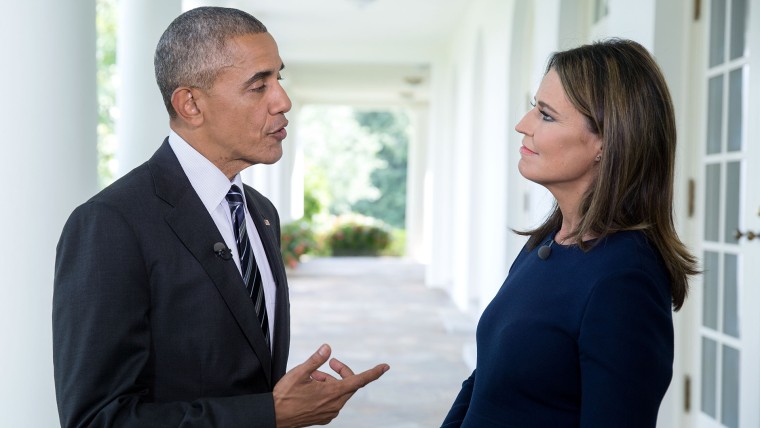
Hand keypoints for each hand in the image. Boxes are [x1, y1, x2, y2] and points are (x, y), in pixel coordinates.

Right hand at [272, 344, 389, 427]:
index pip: (359, 380)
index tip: (385, 367)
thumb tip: (328, 348)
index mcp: (333, 393)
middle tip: (330, 363)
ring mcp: (330, 413)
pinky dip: (326, 392)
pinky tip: (311, 389)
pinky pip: (332, 401)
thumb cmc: (285, 395)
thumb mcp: (299, 372)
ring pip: (339, 392)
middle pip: (349, 384)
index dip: (373, 373)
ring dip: (330, 382)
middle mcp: (335, 405)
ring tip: (313, 378)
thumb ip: (316, 360)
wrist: (274, 417)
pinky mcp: (323, 418)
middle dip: (341, 372)